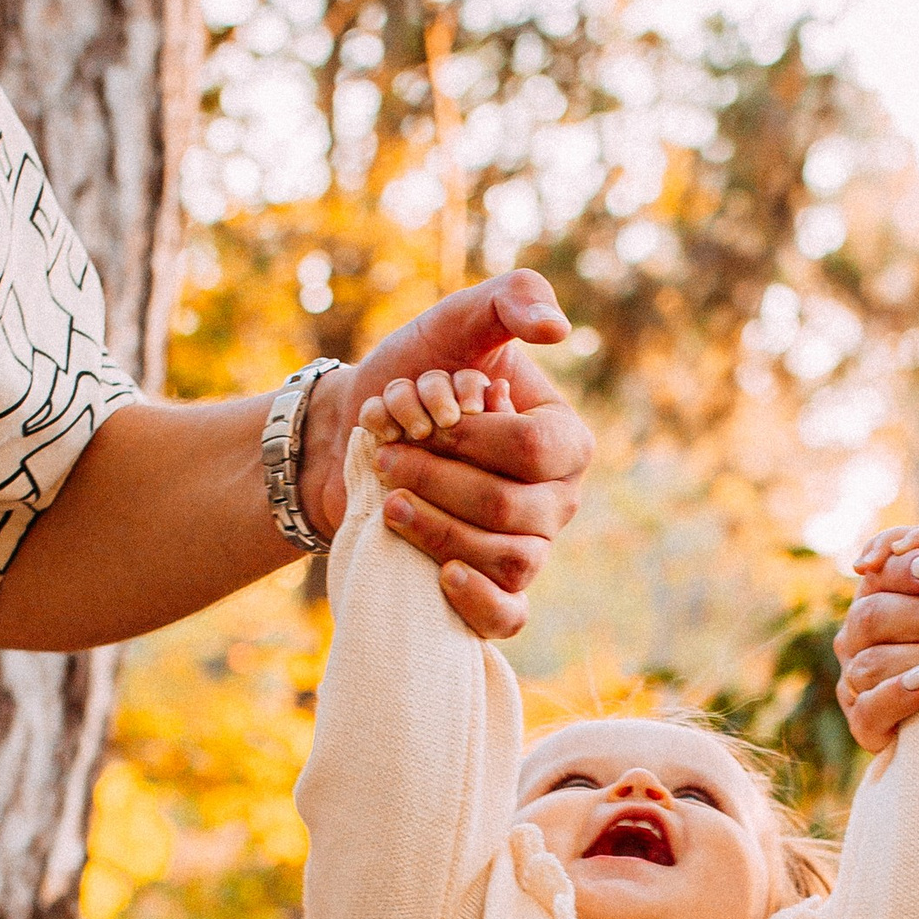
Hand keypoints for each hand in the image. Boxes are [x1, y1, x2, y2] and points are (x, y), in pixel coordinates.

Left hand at [308, 269, 591, 636]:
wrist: (354, 434)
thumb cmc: (411, 373)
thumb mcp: (456, 322)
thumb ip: (511, 300)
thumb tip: (559, 329)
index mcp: (564, 439)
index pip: (537, 450)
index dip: (473, 437)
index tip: (423, 416)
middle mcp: (556, 499)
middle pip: (515, 508)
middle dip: (439, 480)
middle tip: (390, 457)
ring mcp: (529, 548)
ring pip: (509, 561)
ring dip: (439, 530)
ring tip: (391, 502)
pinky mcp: (492, 589)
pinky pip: (508, 617)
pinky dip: (477, 601)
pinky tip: (440, 575)